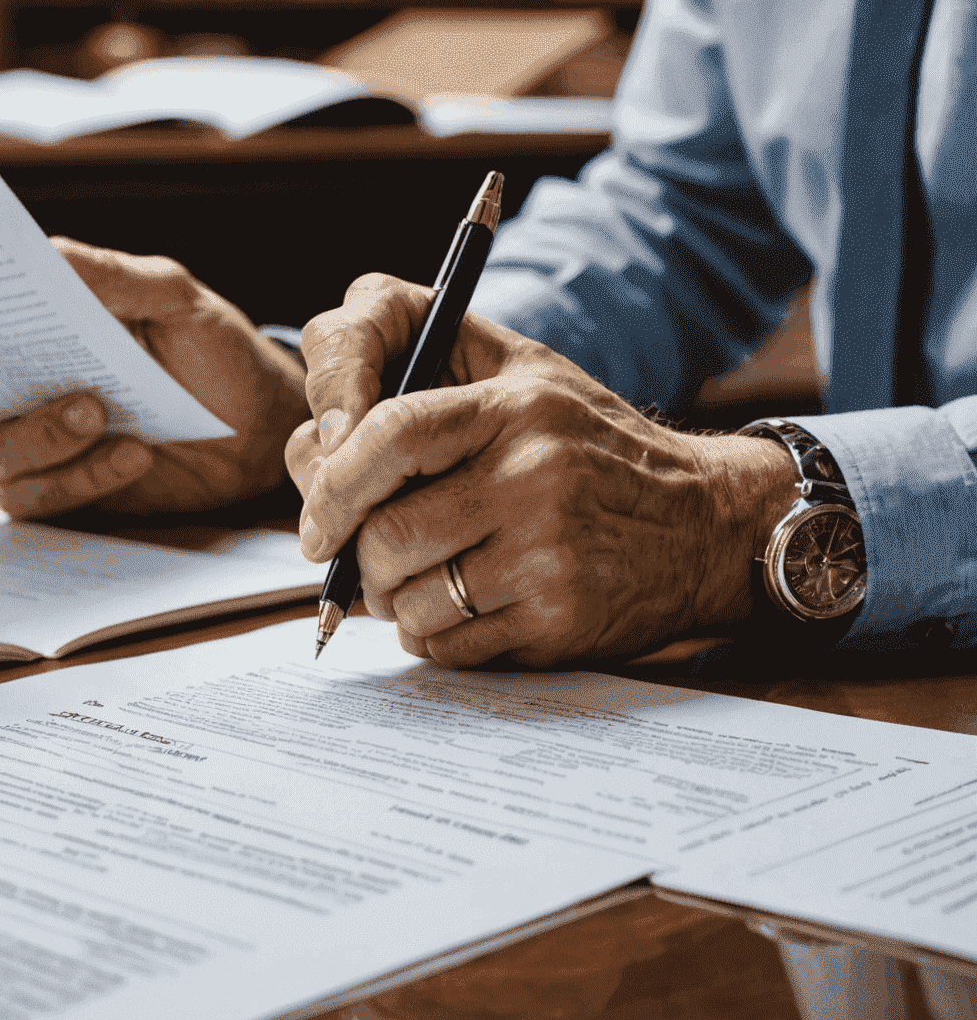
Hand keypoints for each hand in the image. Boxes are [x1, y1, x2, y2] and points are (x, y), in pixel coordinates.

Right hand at [0, 237, 307, 517]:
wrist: (259, 424)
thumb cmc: (212, 348)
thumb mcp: (174, 296)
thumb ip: (114, 277)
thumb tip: (47, 253)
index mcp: (42, 325)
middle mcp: (27, 382)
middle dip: (16, 403)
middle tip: (85, 399)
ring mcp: (41, 440)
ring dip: (45, 446)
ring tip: (105, 423)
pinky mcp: (66, 489)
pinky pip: (40, 498)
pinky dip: (83, 480)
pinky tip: (135, 455)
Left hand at [286, 273, 798, 666]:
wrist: (708, 523)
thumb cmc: (587, 445)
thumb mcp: (520, 374)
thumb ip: (416, 382)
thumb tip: (310, 451)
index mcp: (514, 404)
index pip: (391, 431)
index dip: (332, 479)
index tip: (316, 517)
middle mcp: (534, 474)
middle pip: (386, 532)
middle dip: (356, 555)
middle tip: (362, 557)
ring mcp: (549, 553)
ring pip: (407, 597)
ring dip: (392, 601)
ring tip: (422, 579)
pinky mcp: (559, 621)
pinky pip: (447, 644)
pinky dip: (432, 635)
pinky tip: (463, 608)